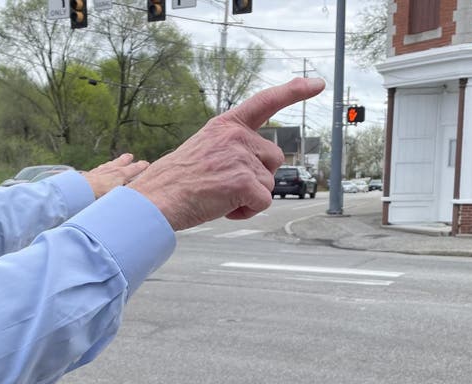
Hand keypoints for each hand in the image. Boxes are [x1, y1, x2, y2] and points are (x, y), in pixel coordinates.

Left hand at [82, 153, 149, 198]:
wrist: (81, 190)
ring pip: (110, 164)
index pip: (134, 169)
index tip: (146, 164)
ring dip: (115, 162)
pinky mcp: (91, 173)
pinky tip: (101, 169)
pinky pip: (100, 168)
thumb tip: (134, 201)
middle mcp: (111, 169)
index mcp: (120, 174)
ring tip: (116, 162)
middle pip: (122, 162)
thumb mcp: (117, 197)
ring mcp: (101, 170)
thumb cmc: (100, 195)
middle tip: (130, 156)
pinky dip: (103, 168)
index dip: (141, 166)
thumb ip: (126, 197)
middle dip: (127, 159)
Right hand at [128, 78, 325, 230]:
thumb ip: (232, 149)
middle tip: (225, 186)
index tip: (316, 84)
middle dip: (257, 177)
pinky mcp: (244, 182)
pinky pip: (263, 202)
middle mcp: (236, 137)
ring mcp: (241, 157)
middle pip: (272, 159)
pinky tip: (223, 208)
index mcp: (225, 126)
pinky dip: (247, 211)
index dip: (294, 91)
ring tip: (218, 197)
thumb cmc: (175, 182)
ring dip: (249, 197)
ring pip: (268, 184)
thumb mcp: (203, 150)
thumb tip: (260, 167)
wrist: (155, 200)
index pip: (265, 102)